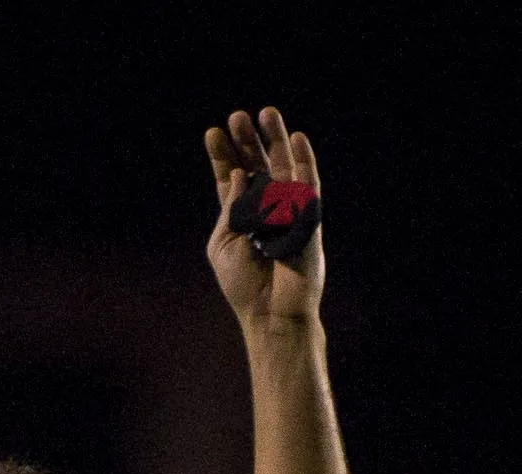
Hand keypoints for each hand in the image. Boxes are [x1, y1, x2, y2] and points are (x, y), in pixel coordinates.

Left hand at [205, 107, 323, 326]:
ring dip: (275, 140)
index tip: (213, 133)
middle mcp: (264, 210)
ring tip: (265, 113)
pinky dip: (304, 161)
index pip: (230, 179)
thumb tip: (239, 171)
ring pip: (283, 168)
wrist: (272, 312)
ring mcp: (288, 211)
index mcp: (239, 217)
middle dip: (247, 141)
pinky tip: (298, 138)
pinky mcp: (308, 217)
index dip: (222, 156)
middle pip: (257, 166)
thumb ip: (230, 207)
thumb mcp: (223, 243)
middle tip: (237, 117)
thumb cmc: (244, 285)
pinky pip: (308, 184)